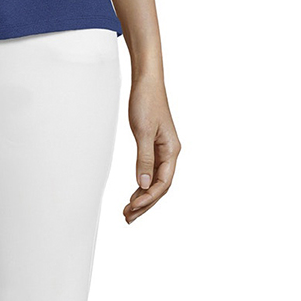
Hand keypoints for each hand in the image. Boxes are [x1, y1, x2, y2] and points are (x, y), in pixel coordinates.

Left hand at [124, 74, 179, 223]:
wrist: (146, 82)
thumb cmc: (147, 102)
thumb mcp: (143, 132)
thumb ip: (144, 159)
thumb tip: (143, 184)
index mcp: (172, 150)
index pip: (163, 183)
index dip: (149, 198)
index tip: (133, 208)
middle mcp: (170, 153)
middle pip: (160, 187)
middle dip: (145, 204)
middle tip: (128, 217)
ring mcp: (163, 150)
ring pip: (155, 181)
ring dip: (143, 197)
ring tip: (129, 211)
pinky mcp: (154, 146)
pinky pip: (151, 172)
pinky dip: (142, 184)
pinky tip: (134, 193)